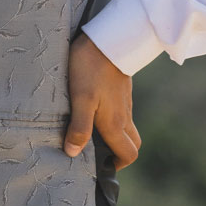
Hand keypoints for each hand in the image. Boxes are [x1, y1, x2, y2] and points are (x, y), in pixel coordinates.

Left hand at [64, 34, 139, 167]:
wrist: (107, 40)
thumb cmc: (90, 69)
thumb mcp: (80, 99)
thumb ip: (79, 127)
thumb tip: (73, 153)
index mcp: (115, 123)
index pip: (129, 154)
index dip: (118, 164)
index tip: (100, 164)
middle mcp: (124, 116)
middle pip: (132, 144)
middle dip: (119, 153)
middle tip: (97, 152)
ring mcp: (124, 103)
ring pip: (127, 128)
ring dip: (115, 136)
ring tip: (92, 135)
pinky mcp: (121, 91)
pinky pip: (122, 113)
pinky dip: (114, 121)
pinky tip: (94, 112)